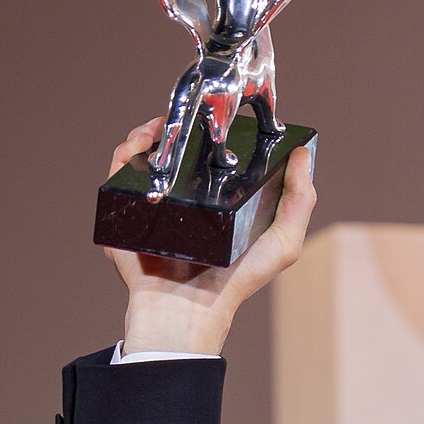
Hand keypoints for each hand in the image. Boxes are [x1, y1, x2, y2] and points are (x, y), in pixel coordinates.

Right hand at [102, 121, 317, 358]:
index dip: (215, 129)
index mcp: (217, 201)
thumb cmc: (235, 283)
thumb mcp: (283, 244)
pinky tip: (142, 143)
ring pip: (146, 151)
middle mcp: (185, 199)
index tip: (220, 113)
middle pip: (177, 146)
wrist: (189, 310)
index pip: (213, 154)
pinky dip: (127, 149)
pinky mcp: (126, 211)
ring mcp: (154, 203)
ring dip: (153, 129)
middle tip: (189, 113)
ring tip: (163, 126)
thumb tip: (303, 154)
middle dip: (180, 122)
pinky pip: (120, 169)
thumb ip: (299, 203)